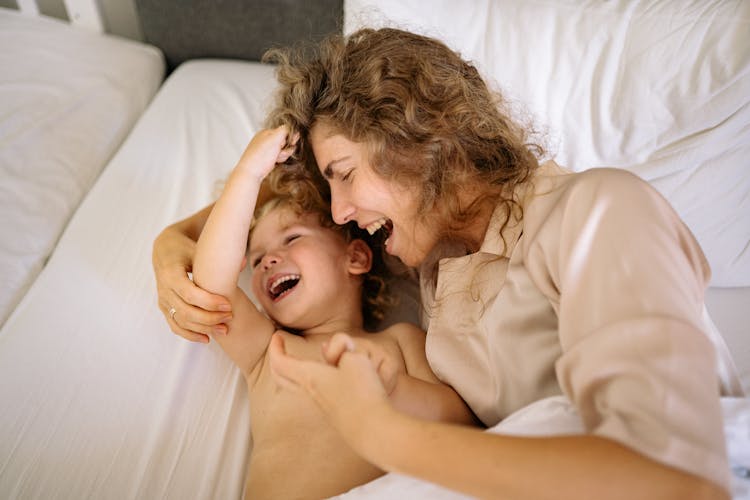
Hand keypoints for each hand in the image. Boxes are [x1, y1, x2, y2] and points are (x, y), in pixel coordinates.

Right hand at [152, 222, 232, 342]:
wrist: (165, 251)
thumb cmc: (185, 249)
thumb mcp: (198, 249)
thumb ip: (217, 259)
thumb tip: (243, 263)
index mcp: (171, 273)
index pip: (190, 294)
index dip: (209, 302)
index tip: (228, 305)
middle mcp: (164, 289)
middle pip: (186, 311)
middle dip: (209, 318)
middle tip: (230, 317)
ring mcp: (163, 300)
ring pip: (181, 321)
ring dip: (203, 328)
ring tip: (224, 329)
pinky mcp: (165, 308)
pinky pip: (175, 326)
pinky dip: (190, 335)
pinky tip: (207, 338)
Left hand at [235, 125, 298, 182]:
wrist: (251, 173)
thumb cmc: (260, 156)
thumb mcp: (275, 138)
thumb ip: (285, 130)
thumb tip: (292, 128)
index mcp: (266, 132)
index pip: (285, 130)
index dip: (290, 137)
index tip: (291, 142)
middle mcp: (266, 140)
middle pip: (285, 141)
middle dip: (286, 148)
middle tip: (279, 152)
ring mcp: (266, 150)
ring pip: (283, 150)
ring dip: (283, 155)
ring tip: (276, 159)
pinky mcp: (267, 159)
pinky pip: (279, 157)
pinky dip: (279, 160)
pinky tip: (274, 163)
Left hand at [268, 333, 391, 454]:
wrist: (372, 430)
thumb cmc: (362, 392)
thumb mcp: (355, 358)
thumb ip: (342, 348)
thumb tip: (330, 348)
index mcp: (310, 377)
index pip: (281, 362)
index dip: (276, 347)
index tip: (278, 336)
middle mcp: (311, 392)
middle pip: (281, 377)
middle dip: (277, 361)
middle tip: (280, 349)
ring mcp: (322, 405)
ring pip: (297, 385)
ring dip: (295, 370)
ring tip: (306, 360)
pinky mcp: (334, 413)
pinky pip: (315, 393)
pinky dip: (312, 380)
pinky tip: (330, 376)